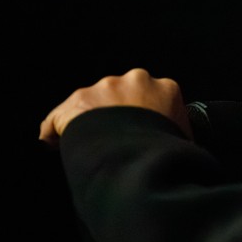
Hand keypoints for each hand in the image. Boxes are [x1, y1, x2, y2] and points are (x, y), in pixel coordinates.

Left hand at [39, 68, 192, 146]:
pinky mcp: (78, 102)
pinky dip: (56, 131)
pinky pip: (60, 117)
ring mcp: (105, 88)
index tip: (140, 133)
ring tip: (91, 147)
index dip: (145, 117)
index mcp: (166, 89)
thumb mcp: (186, 138)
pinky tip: (55, 146)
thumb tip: (180, 148)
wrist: (144, 161)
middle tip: (117, 142)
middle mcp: (136, 80)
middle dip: (117, 115)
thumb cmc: (168, 153)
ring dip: (91, 121)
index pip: (153, 98)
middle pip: (122, 96)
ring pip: (92, 103)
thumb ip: (177, 131)